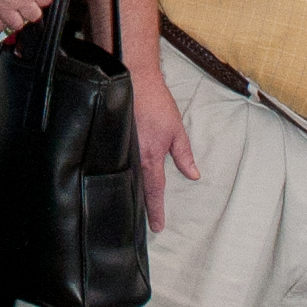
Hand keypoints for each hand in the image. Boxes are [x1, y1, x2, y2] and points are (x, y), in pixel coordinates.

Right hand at [132, 62, 197, 230]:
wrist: (134, 79)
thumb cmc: (156, 103)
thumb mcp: (177, 130)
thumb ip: (184, 155)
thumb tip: (194, 175)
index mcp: (151, 157)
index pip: (154, 191)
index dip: (156, 210)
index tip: (158, 227)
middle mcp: (134, 156)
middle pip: (136, 189)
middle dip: (140, 207)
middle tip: (142, 226)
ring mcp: (121, 149)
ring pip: (124, 178)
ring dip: (129, 193)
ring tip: (131, 210)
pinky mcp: (113, 140)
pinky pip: (116, 164)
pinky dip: (120, 176)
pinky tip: (119, 182)